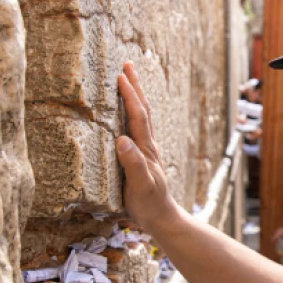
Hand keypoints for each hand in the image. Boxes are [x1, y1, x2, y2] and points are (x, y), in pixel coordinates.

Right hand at [115, 62, 178, 229]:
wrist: (162, 217)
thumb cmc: (149, 203)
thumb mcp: (140, 186)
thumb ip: (132, 163)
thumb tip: (122, 139)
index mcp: (146, 148)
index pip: (137, 116)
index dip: (129, 95)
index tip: (120, 76)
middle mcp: (148, 145)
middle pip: (142, 110)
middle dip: (135, 87)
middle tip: (127, 65)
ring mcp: (147, 150)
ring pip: (142, 117)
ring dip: (135, 96)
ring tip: (128, 80)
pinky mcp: (142, 156)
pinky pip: (138, 127)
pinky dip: (133, 112)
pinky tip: (129, 112)